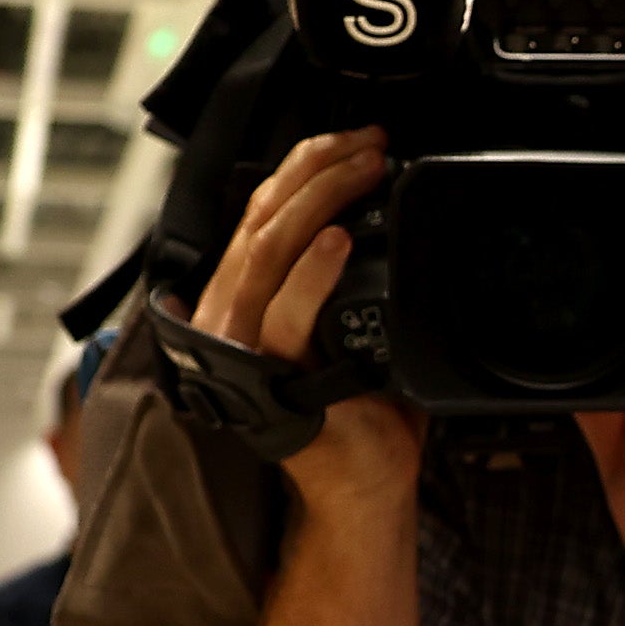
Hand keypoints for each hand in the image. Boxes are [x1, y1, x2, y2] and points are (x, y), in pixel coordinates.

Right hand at [194, 129, 422, 513]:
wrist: (364, 485)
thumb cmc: (364, 410)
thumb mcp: (359, 325)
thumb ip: (356, 277)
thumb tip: (393, 219)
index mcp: (248, 292)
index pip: (264, 210)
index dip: (306, 166)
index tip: (359, 140)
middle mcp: (231, 310)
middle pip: (262, 217)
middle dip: (317, 168)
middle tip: (370, 144)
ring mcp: (242, 343)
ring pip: (267, 250)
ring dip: (319, 200)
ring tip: (364, 170)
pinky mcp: (266, 378)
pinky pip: (283, 314)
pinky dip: (312, 272)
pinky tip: (339, 241)